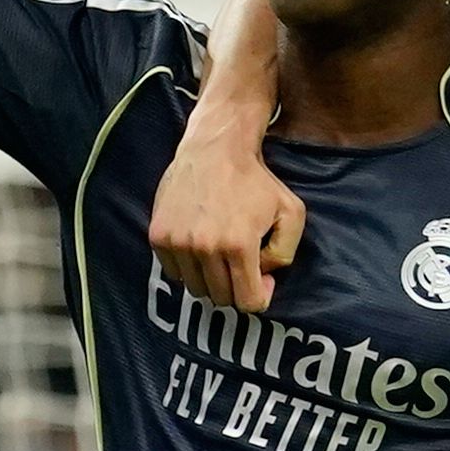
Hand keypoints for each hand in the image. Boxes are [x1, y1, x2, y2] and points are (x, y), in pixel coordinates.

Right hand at [149, 113, 303, 312]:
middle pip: (220, 298)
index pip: (247, 302)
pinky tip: (198, 246)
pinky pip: (173, 273)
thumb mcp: (291, 212)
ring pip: (196, 289)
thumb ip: (284, 253)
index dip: (258, 296)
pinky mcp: (158, 236)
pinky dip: (187, 267)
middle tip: (241, 263)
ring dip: (210, 279)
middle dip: (235, 287)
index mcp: (239, 245)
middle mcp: (205, 248)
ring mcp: (178, 243)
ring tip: (219, 253)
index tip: (261, 278)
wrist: (214, 148)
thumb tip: (263, 279)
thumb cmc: (256, 181)